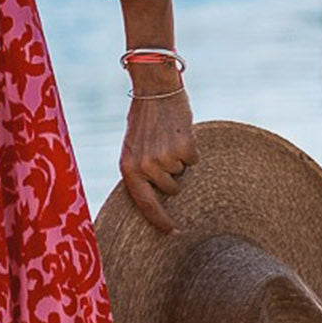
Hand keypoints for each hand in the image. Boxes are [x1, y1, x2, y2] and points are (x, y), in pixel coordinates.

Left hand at [119, 77, 198, 233]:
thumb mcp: (132, 148)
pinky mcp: (184, 150)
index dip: (160, 222)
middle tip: (162, 150)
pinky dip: (191, 148)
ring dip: (179, 159)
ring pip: (182, 173)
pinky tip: (179, 133)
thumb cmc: (143, 120)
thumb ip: (140, 171)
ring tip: (168, 138)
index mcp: (128, 169)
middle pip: (170, 189)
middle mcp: (145, 168)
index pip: (145, 205)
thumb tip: (157, 197)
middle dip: (171, 174)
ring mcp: (165, 160)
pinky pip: (194, 159)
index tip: (174, 233)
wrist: (155, 89)